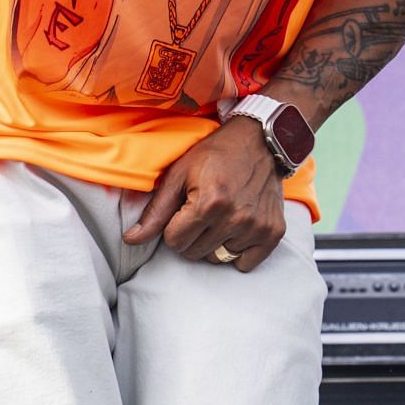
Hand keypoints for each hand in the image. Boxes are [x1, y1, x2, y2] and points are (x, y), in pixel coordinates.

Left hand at [123, 117, 285, 271]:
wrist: (260, 140)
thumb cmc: (215, 154)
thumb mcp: (179, 174)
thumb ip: (155, 211)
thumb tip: (130, 240)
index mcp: (208, 203)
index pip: (174, 242)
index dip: (173, 226)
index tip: (184, 209)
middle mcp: (235, 218)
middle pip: (194, 253)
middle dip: (191, 236)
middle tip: (201, 211)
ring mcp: (256, 227)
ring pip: (218, 259)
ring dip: (213, 243)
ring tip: (220, 216)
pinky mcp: (273, 232)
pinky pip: (245, 264)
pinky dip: (238, 251)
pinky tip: (237, 227)